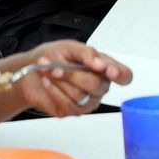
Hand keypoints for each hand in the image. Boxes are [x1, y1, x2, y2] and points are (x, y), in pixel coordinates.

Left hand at [13, 41, 130, 116]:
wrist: (33, 69)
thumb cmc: (55, 56)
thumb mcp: (70, 47)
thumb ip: (87, 53)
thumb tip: (99, 63)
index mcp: (105, 68)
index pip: (125, 76)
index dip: (120, 75)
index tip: (107, 70)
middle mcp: (99, 87)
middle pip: (97, 85)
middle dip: (73, 74)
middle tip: (56, 66)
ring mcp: (87, 101)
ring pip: (80, 95)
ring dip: (60, 81)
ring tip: (47, 70)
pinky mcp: (71, 111)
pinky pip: (66, 104)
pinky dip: (53, 90)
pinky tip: (47, 81)